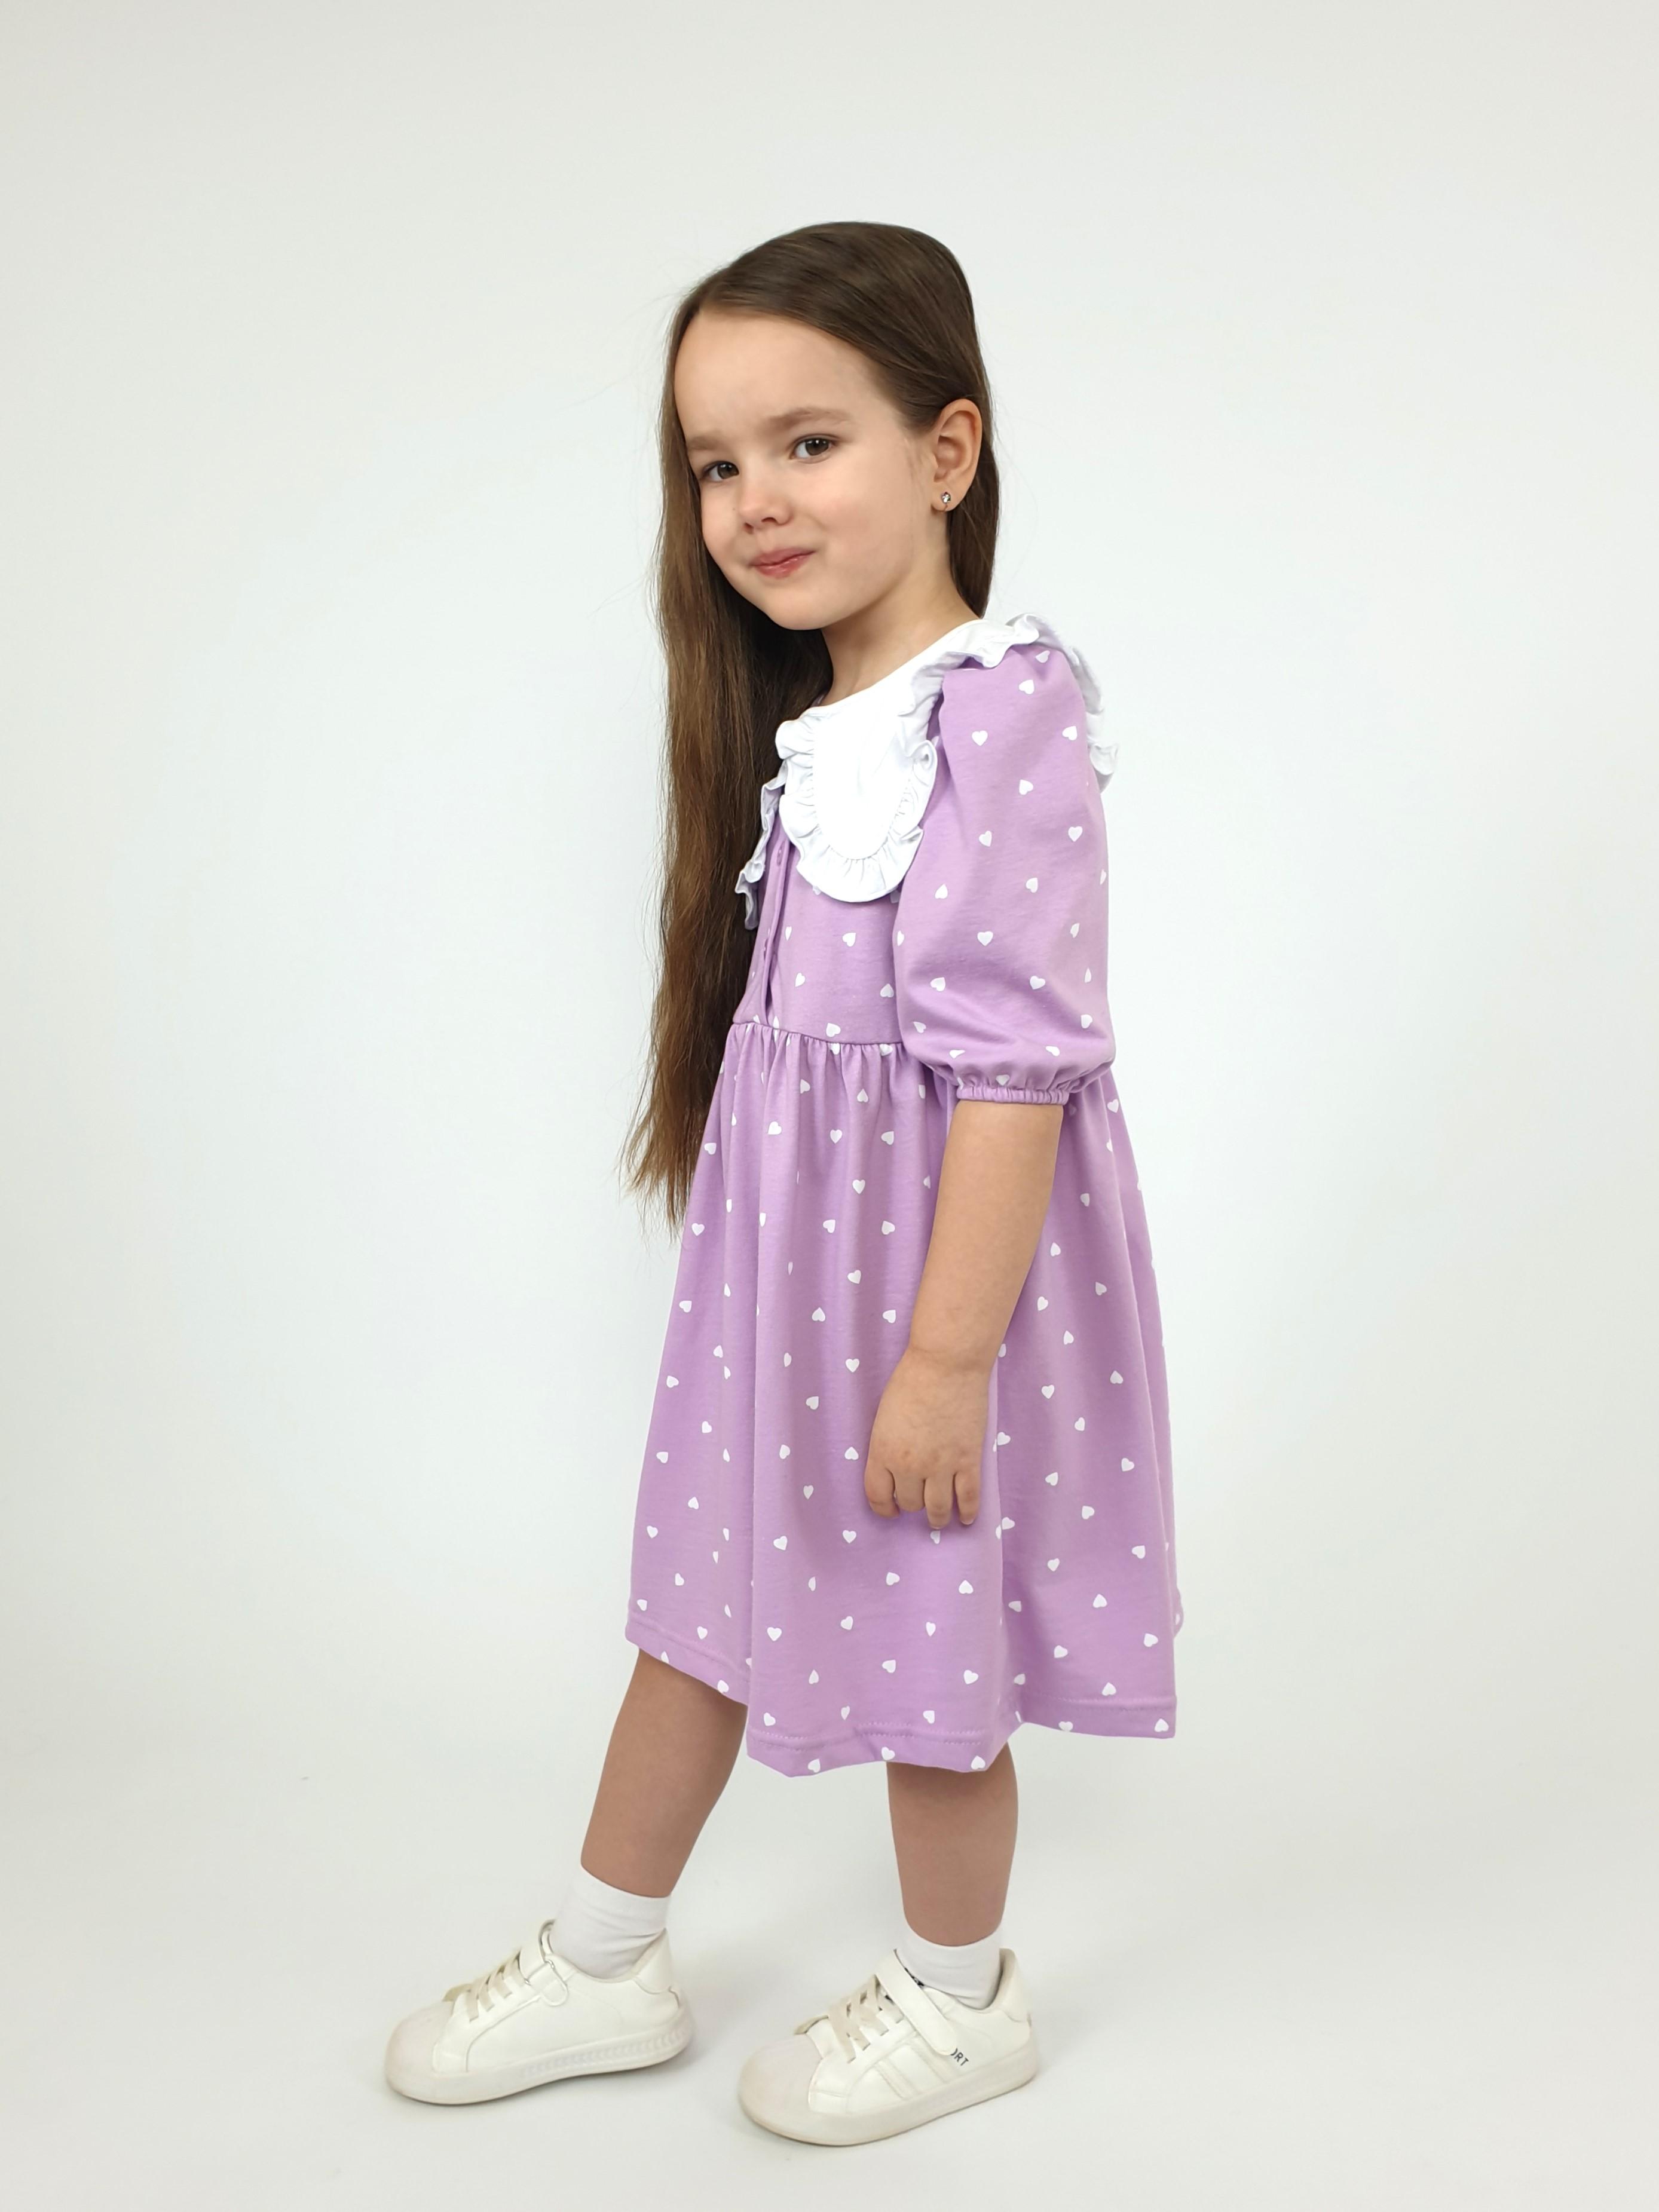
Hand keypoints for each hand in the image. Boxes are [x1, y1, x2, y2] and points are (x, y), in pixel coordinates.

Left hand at [865, 1344, 987, 1530]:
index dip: (884, 1508)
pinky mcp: (968, 1461)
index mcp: (883, 1452)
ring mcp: (941, 1466)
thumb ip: (886, 1446)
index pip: (877, 1496)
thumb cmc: (912, 1380)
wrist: (947, 1364)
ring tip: (939, 1520)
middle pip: (910, 1502)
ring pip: (937, 1509)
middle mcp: (909, 1465)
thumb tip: (894, 1469)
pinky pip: (968, 1498)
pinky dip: (967, 1513)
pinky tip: (965, 1519)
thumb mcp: (884, 1416)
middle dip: (912, 1504)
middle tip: (918, 1501)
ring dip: (937, 1518)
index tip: (891, 1510)